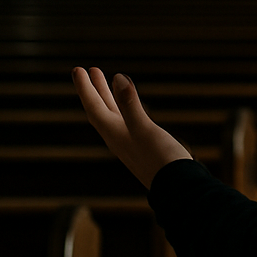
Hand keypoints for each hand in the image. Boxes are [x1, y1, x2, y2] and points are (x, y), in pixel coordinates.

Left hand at [73, 67, 192, 189]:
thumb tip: (118, 78)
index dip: (85, 88)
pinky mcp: (143, 145)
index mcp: (115, 133)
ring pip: (114, 115)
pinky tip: (131, 106)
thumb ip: (130, 104)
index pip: (94, 107)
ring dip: (109, 97)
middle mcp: (119, 137)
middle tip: (88, 70)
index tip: (78, 69)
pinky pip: (127, 121)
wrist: (178, 187)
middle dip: (94, 90)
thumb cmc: (161, 159)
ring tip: (108, 81)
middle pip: (101, 110)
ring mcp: (131, 142)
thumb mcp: (144, 128)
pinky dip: (125, 108)